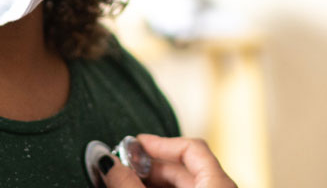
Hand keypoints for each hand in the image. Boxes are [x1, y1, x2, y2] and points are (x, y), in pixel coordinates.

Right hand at [102, 136, 234, 187]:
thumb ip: (128, 185)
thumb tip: (107, 163)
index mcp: (219, 185)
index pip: (192, 147)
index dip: (160, 143)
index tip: (133, 144)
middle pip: (185, 168)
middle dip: (149, 166)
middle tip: (121, 168)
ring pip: (183, 187)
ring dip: (151, 182)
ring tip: (124, 184)